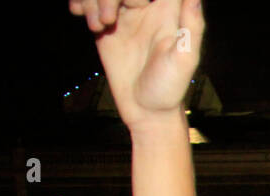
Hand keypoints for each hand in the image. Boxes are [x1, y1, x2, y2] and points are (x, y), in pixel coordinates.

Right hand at [80, 0, 203, 130]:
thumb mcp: (184, 58)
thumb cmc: (170, 89)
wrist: (145, 111)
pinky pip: (89, 1)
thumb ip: (191, 25)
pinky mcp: (106, 26)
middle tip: (109, 20)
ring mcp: (124, 15)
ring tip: (98, 26)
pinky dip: (80, 2)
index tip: (134, 6)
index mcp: (167, 10)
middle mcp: (146, 8)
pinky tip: (78, 14)